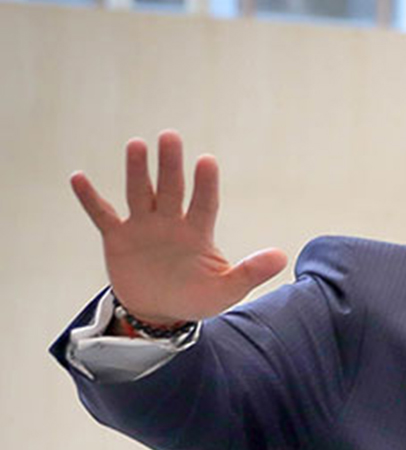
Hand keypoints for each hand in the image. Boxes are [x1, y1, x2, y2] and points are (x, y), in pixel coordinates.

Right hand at [70, 130, 287, 324]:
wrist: (161, 312)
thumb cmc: (196, 297)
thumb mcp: (227, 290)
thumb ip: (251, 272)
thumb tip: (282, 256)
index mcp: (198, 232)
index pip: (204, 203)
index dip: (205, 184)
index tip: (206, 161)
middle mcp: (170, 223)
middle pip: (171, 189)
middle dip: (170, 165)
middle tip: (170, 136)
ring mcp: (143, 228)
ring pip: (140, 193)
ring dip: (137, 171)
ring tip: (137, 145)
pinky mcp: (117, 239)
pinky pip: (102, 214)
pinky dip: (90, 198)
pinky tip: (78, 177)